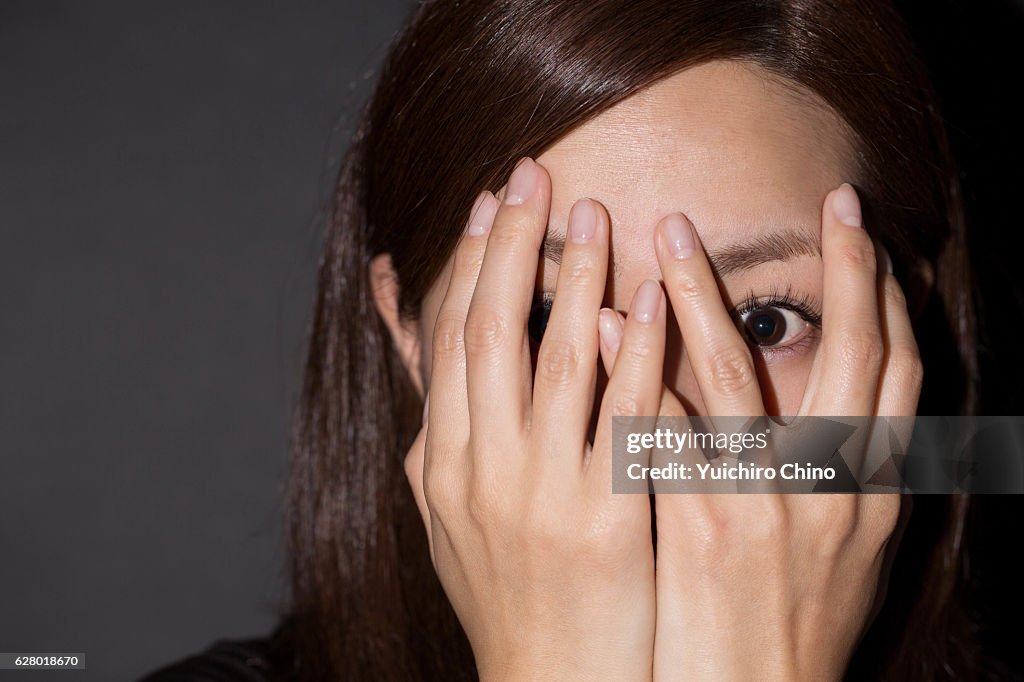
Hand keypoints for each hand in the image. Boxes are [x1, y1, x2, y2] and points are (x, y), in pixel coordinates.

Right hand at [404, 158, 659, 680]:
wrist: (548, 679)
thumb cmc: (505, 591)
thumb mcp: (449, 507)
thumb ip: (440, 428)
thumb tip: (420, 360)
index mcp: (445, 461)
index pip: (452, 341)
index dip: (469, 265)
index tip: (490, 202)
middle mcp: (481, 468)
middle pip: (492, 333)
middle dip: (511, 247)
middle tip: (532, 175)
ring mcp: (540, 493)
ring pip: (556, 363)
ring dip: (575, 282)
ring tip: (595, 215)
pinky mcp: (604, 518)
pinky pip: (622, 420)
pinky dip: (633, 356)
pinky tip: (651, 303)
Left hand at [597, 184, 916, 679]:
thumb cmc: (798, 618)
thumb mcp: (844, 544)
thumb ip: (843, 468)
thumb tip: (833, 402)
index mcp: (874, 484)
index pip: (900, 370)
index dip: (890, 297)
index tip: (870, 235)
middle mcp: (835, 483)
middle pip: (855, 354)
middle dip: (849, 270)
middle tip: (833, 200)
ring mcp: (770, 501)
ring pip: (740, 374)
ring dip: (706, 295)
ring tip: (673, 232)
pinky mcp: (705, 522)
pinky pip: (664, 427)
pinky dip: (636, 368)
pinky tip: (605, 320)